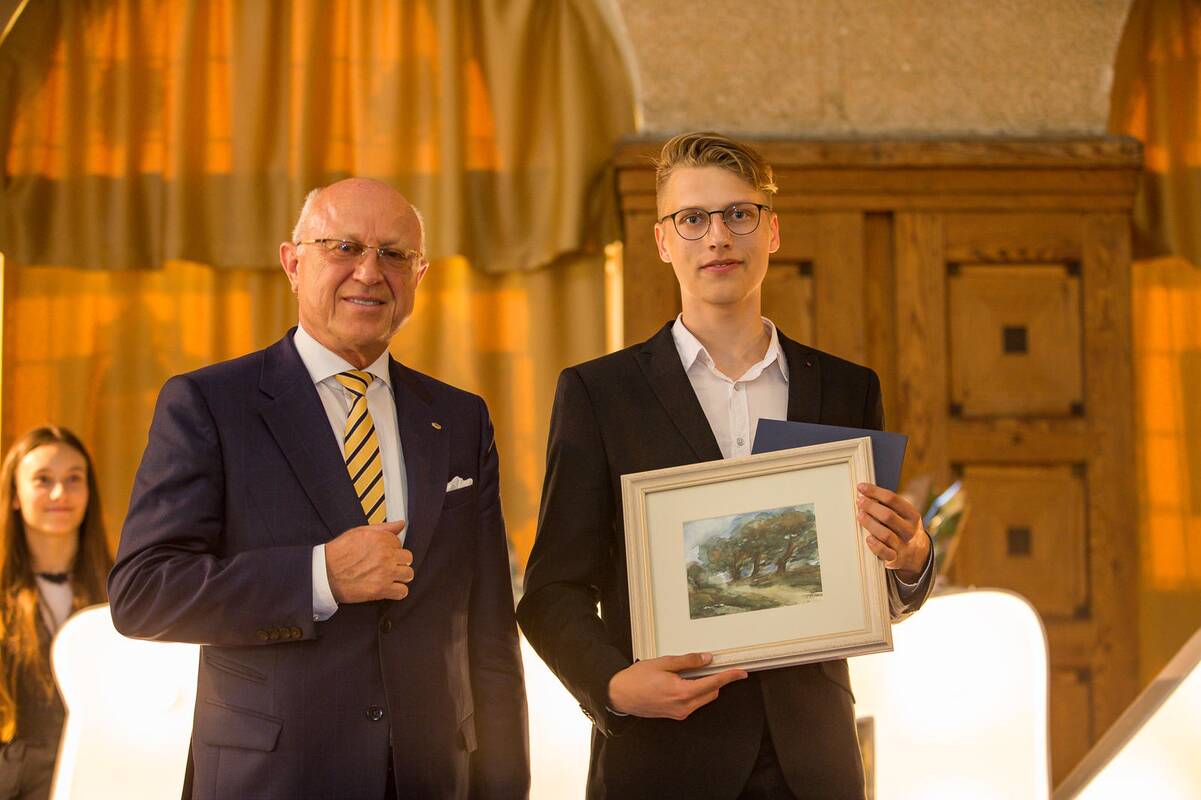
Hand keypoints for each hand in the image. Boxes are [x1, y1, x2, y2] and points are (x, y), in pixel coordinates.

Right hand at [325, 520, 413, 602]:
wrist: (324, 573)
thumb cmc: (338, 553)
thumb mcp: (359, 532)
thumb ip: (383, 528)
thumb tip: (400, 524)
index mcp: (382, 539)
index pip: (400, 543)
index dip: (392, 549)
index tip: (385, 553)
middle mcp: (386, 555)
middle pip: (408, 558)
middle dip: (399, 561)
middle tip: (388, 565)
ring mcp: (385, 573)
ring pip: (408, 574)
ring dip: (400, 576)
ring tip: (389, 576)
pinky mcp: (381, 589)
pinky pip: (402, 592)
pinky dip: (397, 592)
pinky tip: (389, 588)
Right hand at [607, 653, 746, 720]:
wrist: (620, 695)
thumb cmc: (637, 679)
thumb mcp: (663, 663)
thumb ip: (687, 661)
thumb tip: (706, 658)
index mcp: (682, 692)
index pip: (714, 683)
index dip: (729, 677)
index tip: (741, 673)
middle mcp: (683, 706)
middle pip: (711, 693)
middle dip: (715, 679)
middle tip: (711, 665)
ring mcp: (679, 713)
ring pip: (703, 699)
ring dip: (704, 686)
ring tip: (689, 672)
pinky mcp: (675, 715)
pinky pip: (693, 703)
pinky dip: (695, 692)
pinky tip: (683, 681)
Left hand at [857, 483, 930, 581]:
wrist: (916, 553)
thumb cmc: (901, 527)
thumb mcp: (902, 515)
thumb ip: (886, 505)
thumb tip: (863, 493)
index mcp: (912, 515)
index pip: (892, 499)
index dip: (875, 491)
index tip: (860, 487)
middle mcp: (910, 530)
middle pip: (888, 516)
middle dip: (871, 507)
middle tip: (859, 501)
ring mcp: (904, 545)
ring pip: (885, 534)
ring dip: (870, 524)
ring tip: (860, 515)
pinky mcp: (896, 559)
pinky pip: (885, 553)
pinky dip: (876, 546)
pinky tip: (868, 538)